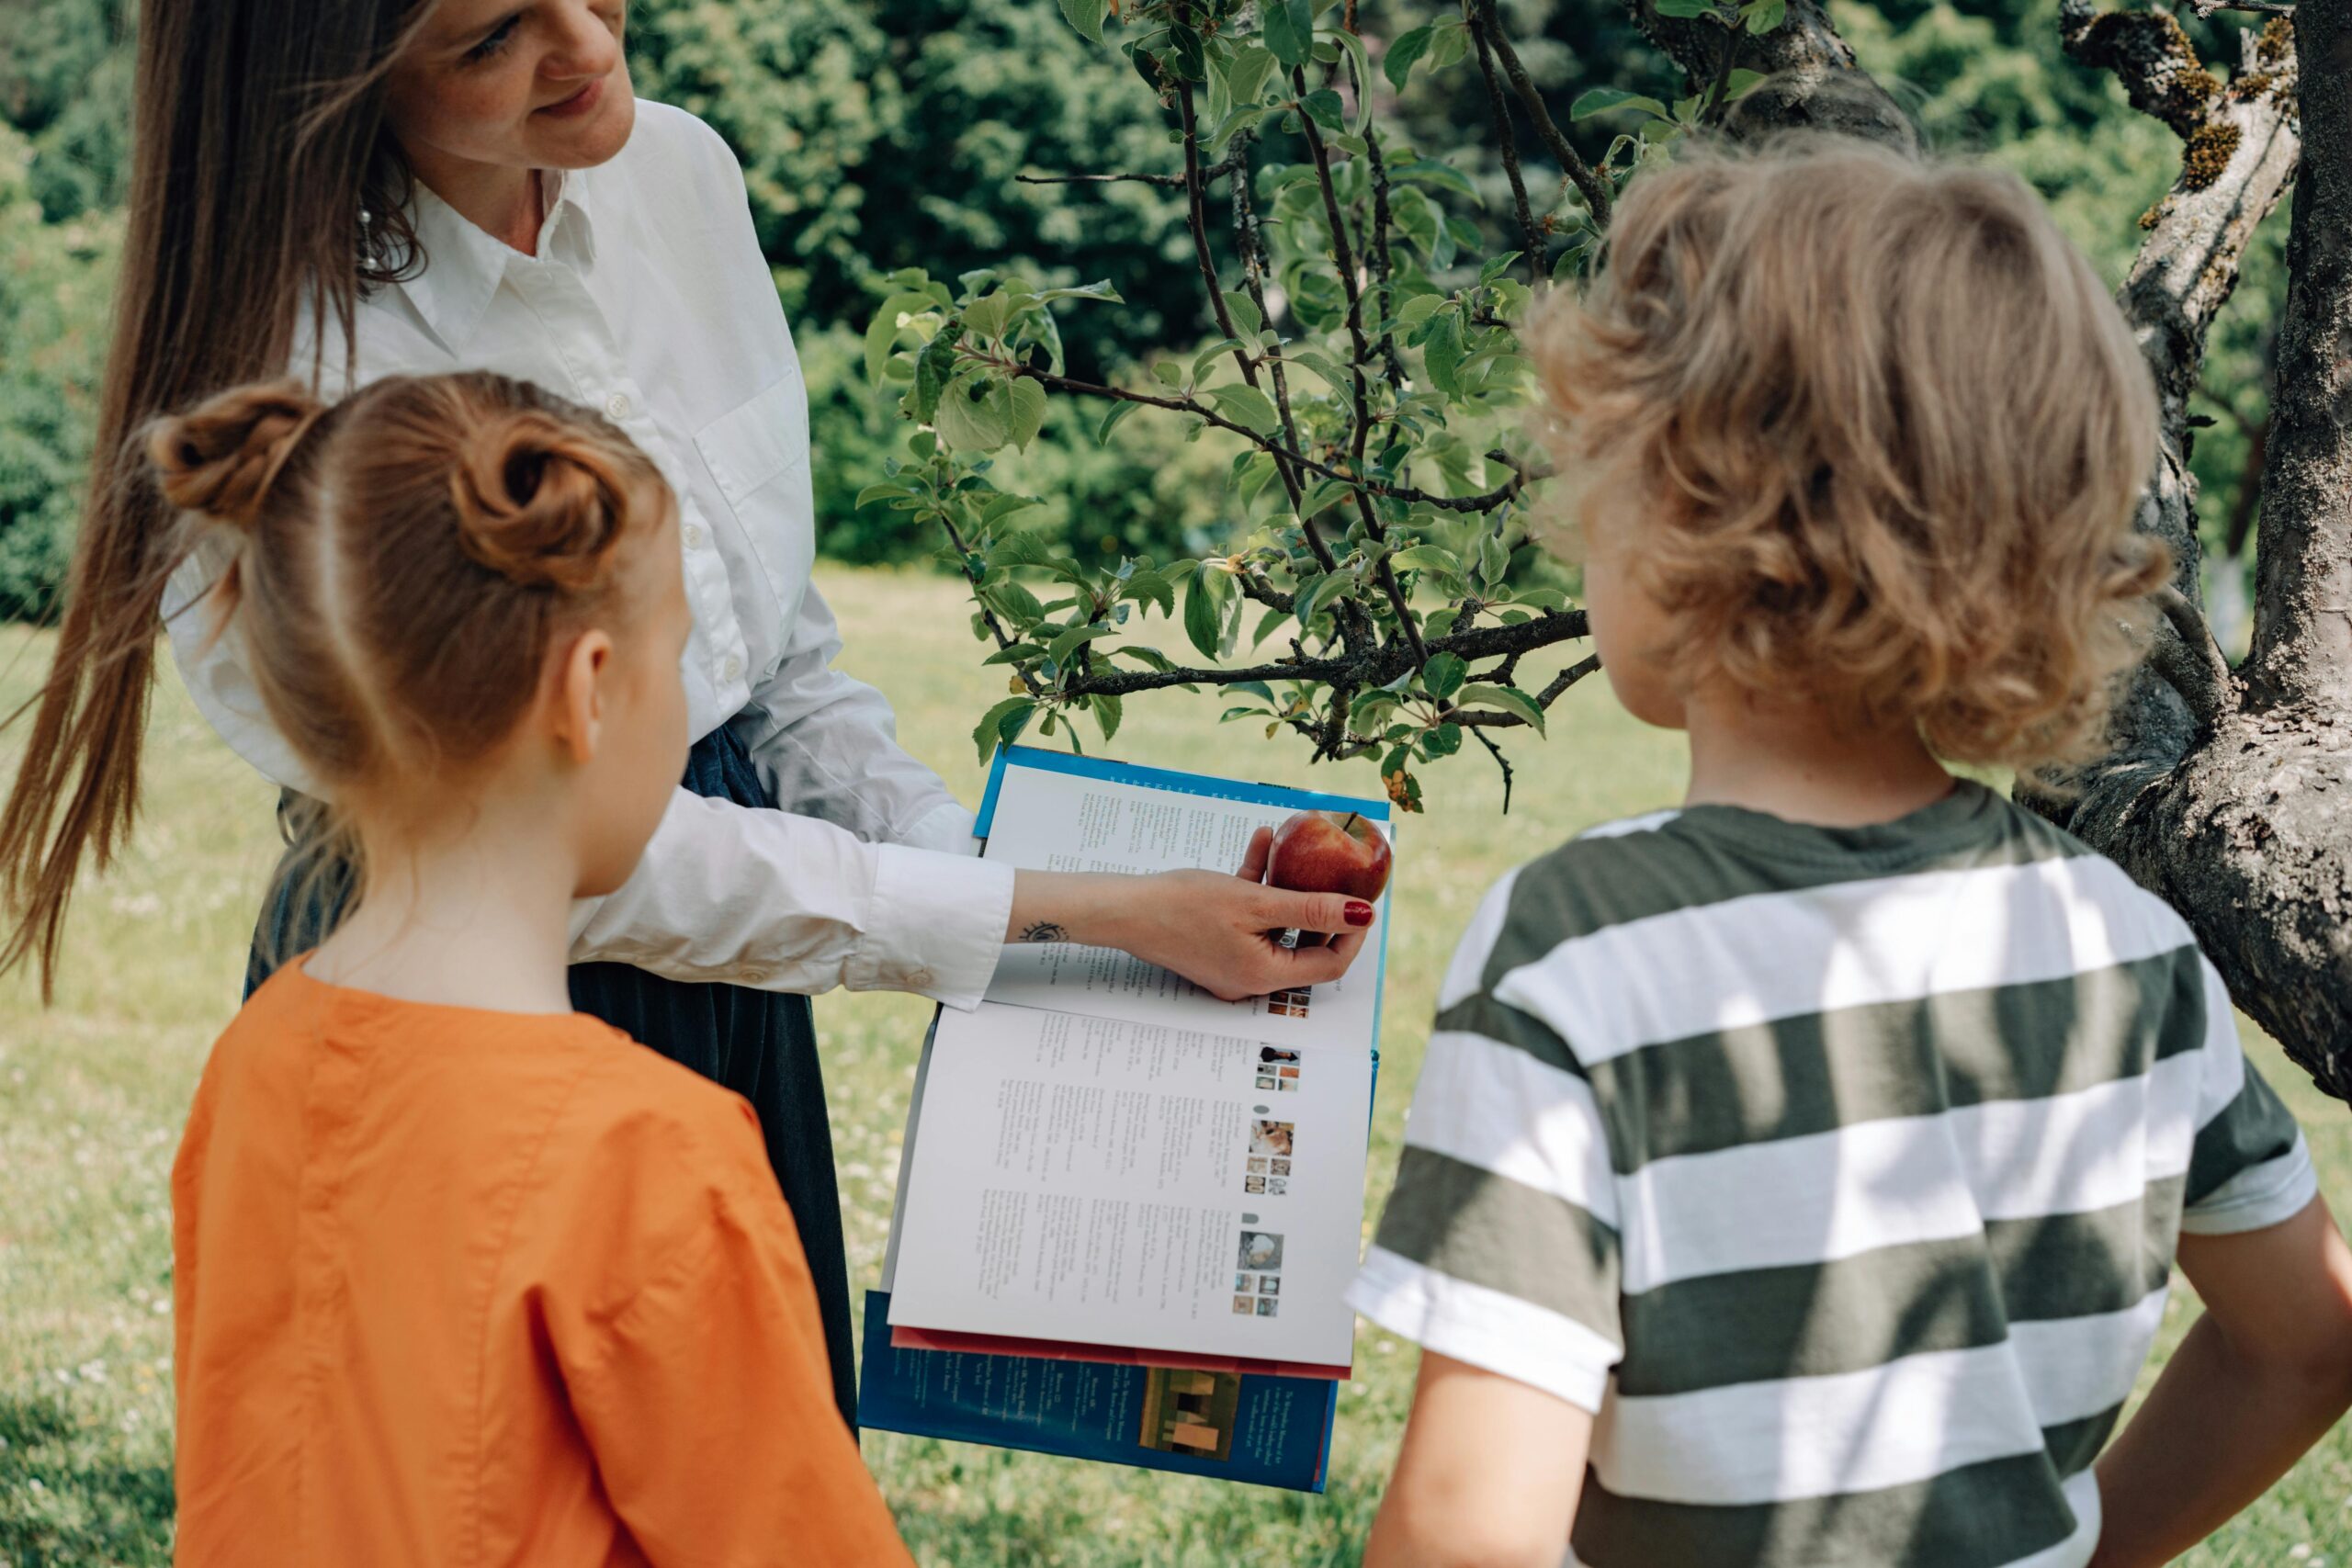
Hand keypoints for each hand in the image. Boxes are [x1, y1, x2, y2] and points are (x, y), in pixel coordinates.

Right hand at [1119, 826, 1374, 999]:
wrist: (1125, 909)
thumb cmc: (1184, 906)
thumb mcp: (1257, 902)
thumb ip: (1312, 908)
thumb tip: (1363, 914)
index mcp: (1265, 975)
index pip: (1330, 963)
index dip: (1352, 932)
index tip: (1361, 899)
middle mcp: (1252, 978)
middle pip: (1305, 946)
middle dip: (1321, 906)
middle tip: (1335, 873)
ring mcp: (1233, 963)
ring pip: (1277, 927)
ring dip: (1288, 887)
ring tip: (1294, 848)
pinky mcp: (1217, 945)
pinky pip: (1250, 919)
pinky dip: (1258, 886)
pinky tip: (1260, 844)